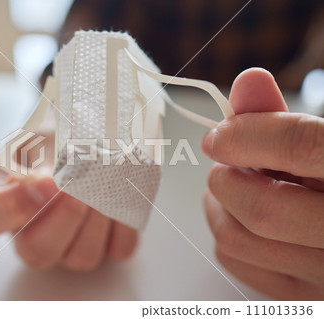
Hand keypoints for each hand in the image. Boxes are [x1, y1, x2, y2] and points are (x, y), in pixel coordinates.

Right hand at [0, 131, 136, 270]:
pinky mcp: (105, 247)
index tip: (41, 178)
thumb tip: (52, 182)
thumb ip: (37, 157)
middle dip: (65, 217)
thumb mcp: (36, 135)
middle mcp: (30, 235)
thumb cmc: (52, 139)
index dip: (11, 207)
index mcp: (0, 203)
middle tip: (79, 185)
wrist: (81, 139)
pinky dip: (125, 220)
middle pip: (38, 252)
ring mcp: (68, 247)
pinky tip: (120, 193)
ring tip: (105, 181)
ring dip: (99, 217)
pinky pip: (120, 248)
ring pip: (83, 257)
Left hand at [202, 68, 323, 299]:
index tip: (219, 134)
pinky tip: (242, 217)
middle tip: (228, 163)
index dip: (248, 134)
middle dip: (227, 177)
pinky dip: (225, 232)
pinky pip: (234, 261)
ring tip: (235, 185)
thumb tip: (247, 80)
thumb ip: (286, 115)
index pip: (303, 147)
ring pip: (237, 239)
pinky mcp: (302, 299)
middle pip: (262, 207)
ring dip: (219, 205)